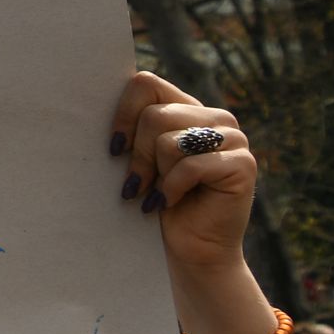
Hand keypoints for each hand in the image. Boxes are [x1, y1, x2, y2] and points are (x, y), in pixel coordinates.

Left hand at [114, 75, 257, 284]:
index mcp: (186, 107)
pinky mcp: (243, 164)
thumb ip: (131, 129)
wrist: (188, 249)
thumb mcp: (137, 160)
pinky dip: (172, 189)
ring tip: (157, 194)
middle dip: (138, 157)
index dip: (122, 114)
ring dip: (155, 175)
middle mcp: (214, 116)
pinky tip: (170, 202)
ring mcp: (233, 138)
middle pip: (153, 117)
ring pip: (170, 142)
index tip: (113, 148)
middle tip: (136, 185)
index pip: (145, 84)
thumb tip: (90, 105)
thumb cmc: (154, 201)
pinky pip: (190, 166)